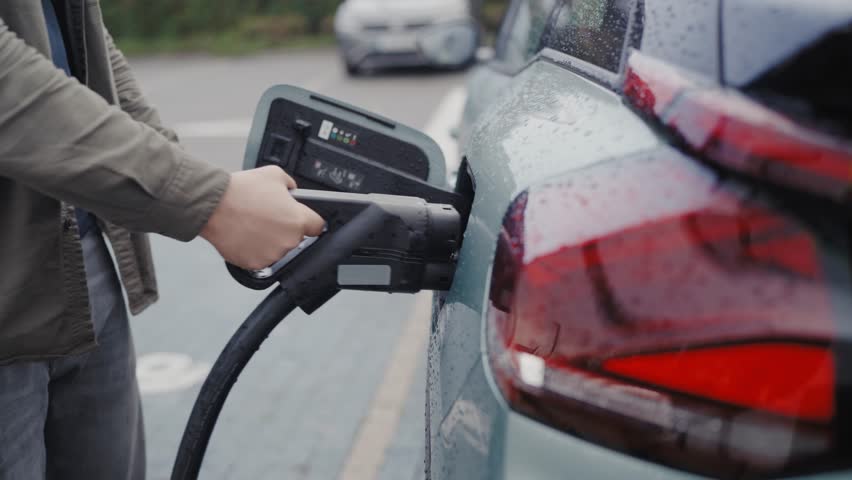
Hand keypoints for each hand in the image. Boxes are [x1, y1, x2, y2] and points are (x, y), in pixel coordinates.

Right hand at [200, 166, 324, 269]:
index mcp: (298, 220)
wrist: (213, 205)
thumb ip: (291, 185)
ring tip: (252, 225)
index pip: (317, 226)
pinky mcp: (255, 264)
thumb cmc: (241, 190)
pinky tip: (244, 235)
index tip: (304, 220)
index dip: (310, 221)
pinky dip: (253, 250)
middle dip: (284, 228)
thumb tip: (293, 192)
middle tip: (266, 217)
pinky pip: (260, 258)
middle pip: (295, 238)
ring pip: (277, 249)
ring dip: (269, 240)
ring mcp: (272, 254)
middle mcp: (289, 240)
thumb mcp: (275, 175)